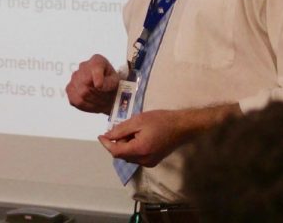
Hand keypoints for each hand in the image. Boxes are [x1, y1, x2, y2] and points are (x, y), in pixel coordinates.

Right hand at [65, 54, 119, 113]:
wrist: (107, 92)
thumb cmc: (111, 84)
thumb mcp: (116, 81)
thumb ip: (109, 82)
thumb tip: (98, 86)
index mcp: (97, 60)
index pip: (95, 66)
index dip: (97, 77)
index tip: (99, 86)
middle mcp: (83, 66)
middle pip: (86, 83)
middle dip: (98, 94)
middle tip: (106, 98)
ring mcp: (74, 77)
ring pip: (82, 94)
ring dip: (93, 101)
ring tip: (100, 100)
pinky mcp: (69, 89)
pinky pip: (76, 100)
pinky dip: (86, 106)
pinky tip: (92, 103)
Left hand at [98, 104, 240, 165]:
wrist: (182, 126)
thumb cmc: (161, 120)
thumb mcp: (138, 120)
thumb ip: (121, 129)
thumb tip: (107, 136)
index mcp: (139, 150)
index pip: (115, 151)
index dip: (106, 144)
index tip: (100, 135)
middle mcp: (143, 160)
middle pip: (122, 154)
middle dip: (117, 142)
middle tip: (121, 127)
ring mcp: (149, 162)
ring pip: (129, 156)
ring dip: (125, 145)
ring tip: (132, 130)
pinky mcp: (153, 161)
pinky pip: (137, 156)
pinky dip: (133, 147)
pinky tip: (139, 136)